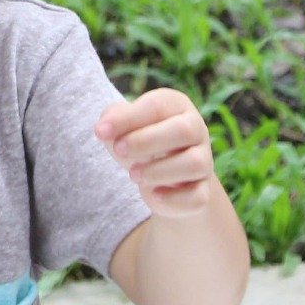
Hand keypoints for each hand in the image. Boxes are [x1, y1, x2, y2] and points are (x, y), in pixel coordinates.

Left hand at [95, 88, 213, 216]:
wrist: (160, 176)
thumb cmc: (138, 142)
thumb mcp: (123, 126)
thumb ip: (113, 120)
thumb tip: (104, 128)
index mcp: (176, 106)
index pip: (156, 106)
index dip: (127, 118)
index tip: (100, 131)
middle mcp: (196, 130)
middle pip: (183, 130)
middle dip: (145, 141)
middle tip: (119, 150)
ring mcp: (204, 161)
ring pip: (194, 164)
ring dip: (158, 171)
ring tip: (133, 175)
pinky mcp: (202, 191)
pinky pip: (197, 197)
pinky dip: (173, 199)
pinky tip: (153, 195)